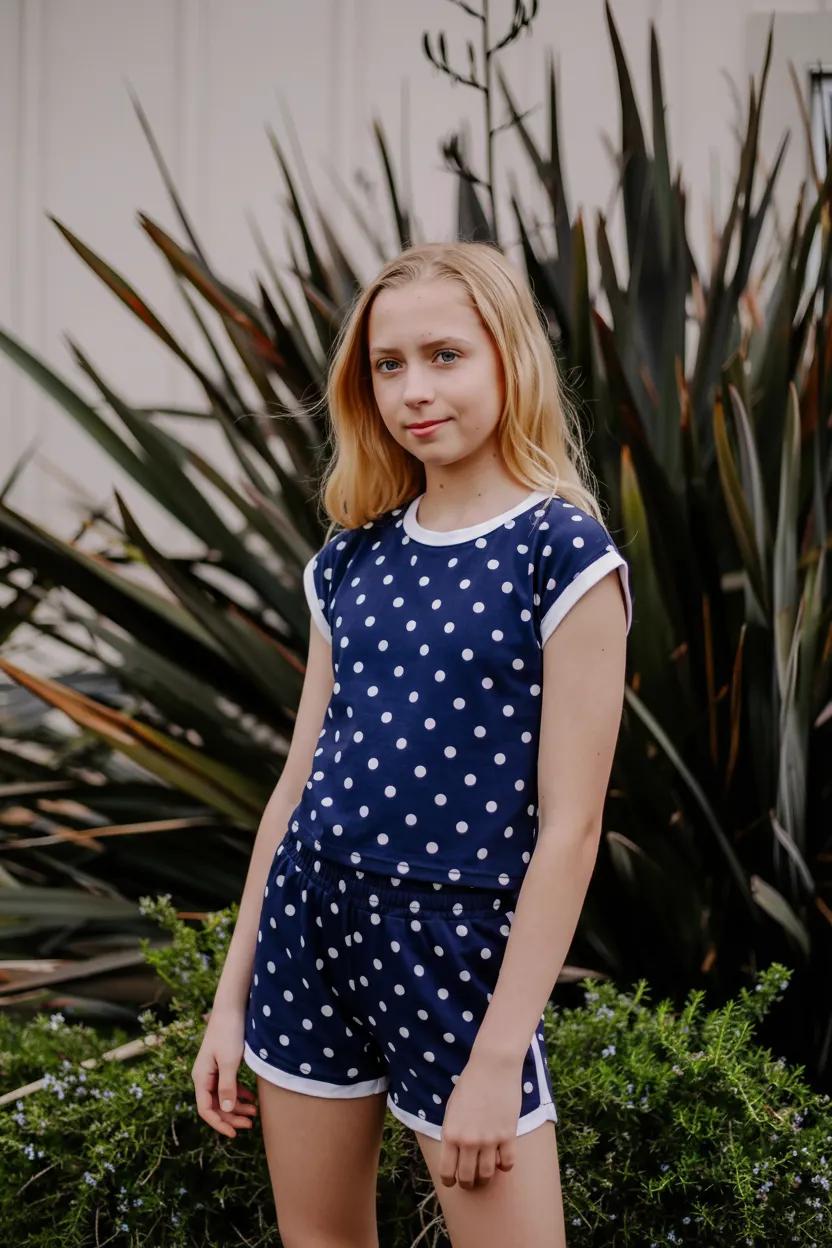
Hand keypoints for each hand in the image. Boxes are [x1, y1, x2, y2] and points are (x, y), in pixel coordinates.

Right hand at [191, 1005, 257, 1138]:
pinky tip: (252, 1098)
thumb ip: (227, 1086)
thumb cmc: (229, 1032)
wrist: (232, 1007)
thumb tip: (226, 1109)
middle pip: (215, 1105)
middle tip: (251, 1124)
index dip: (219, 1123)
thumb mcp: (230, 1061)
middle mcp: (204, 1076)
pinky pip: (229, 1086)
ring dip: (237, 1107)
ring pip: (223, 1097)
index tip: (235, 1133)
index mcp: (201, 1077)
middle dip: (232, 1117)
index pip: (205, 1109)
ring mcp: (213, 1071)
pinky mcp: (223, 1064)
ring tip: (255, 1113)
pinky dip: (240, 1094)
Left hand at [438, 1052, 522, 1188]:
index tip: (453, 1181)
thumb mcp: (452, 1109)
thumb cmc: (470, 1084)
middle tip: (470, 1181)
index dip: (450, 1181)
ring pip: (488, 1174)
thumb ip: (453, 1133)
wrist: (492, 1066)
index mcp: (450, 1133)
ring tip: (485, 1174)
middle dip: (468, 1183)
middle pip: (468, 1178)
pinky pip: (508, 1163)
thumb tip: (456, 1154)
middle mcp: (469, 1140)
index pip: (447, 1172)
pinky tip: (502, 1159)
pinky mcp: (508, 1135)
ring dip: (486, 1177)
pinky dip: (504, 1166)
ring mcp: (490, 1139)